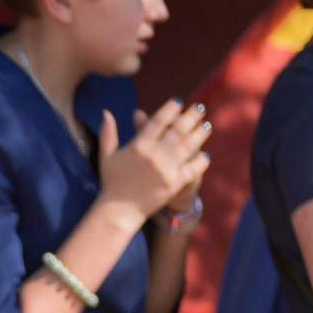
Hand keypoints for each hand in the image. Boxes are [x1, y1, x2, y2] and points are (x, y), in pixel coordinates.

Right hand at [96, 100, 210, 224]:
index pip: (158, 121)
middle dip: (191, 117)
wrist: (119, 211)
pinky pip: (192, 169)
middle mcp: (154, 155)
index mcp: (139, 146)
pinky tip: (205, 155)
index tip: (179, 101)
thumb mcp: (107, 155)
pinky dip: (200, 162)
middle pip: (177, 130)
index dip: (170, 109)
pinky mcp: (174, 185)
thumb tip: (105, 111)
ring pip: (188, 146)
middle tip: (200, 108)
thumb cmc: (112, 182)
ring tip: (207, 126)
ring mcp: (166, 170)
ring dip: (199, 134)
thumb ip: (107, 133)